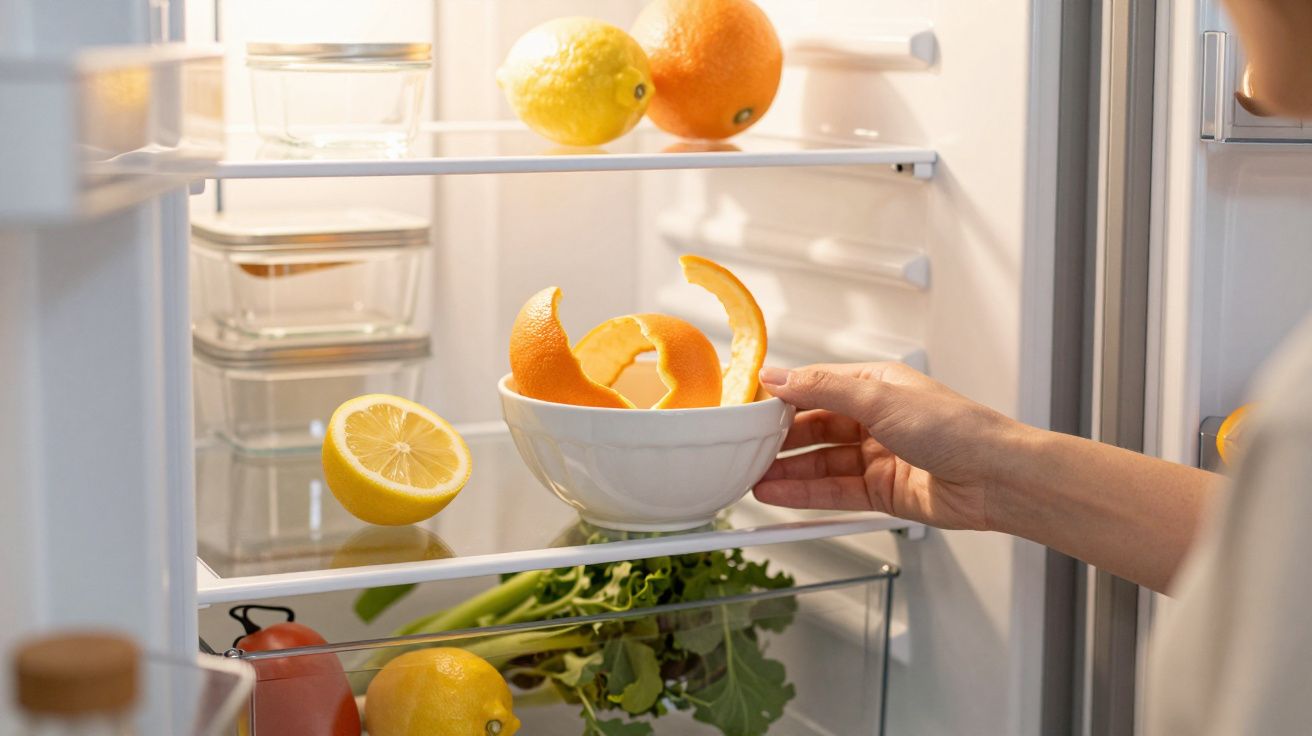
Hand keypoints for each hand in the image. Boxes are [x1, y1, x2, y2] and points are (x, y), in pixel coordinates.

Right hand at [754, 362, 1029, 530]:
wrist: (997, 478)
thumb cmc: (958, 429)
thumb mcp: (880, 398)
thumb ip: (823, 389)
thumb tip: (779, 376)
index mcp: (876, 385)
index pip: (815, 386)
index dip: (781, 396)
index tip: (747, 406)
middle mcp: (875, 419)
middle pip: (814, 427)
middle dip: (778, 439)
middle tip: (743, 447)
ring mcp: (878, 457)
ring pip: (820, 463)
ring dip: (786, 470)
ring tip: (750, 476)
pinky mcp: (882, 492)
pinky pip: (833, 492)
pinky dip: (803, 494)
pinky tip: (777, 495)